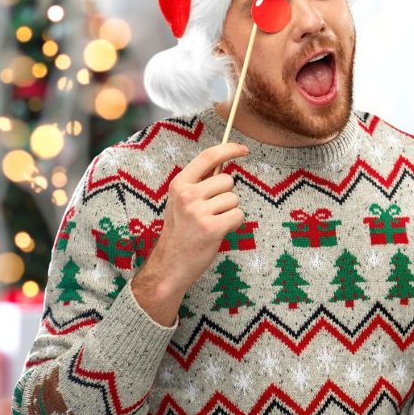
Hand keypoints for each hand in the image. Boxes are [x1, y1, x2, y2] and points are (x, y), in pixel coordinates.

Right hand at [131, 143, 247, 324]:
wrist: (170, 265)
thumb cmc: (180, 232)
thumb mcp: (181, 202)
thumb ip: (199, 184)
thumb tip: (225, 164)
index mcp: (179, 184)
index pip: (208, 157)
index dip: (229, 149)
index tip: (243, 150)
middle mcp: (187, 195)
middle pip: (228, 180)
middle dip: (226, 195)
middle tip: (211, 212)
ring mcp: (199, 212)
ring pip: (234, 200)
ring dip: (229, 212)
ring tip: (212, 224)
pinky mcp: (212, 228)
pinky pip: (238, 216)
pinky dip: (233, 225)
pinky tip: (218, 233)